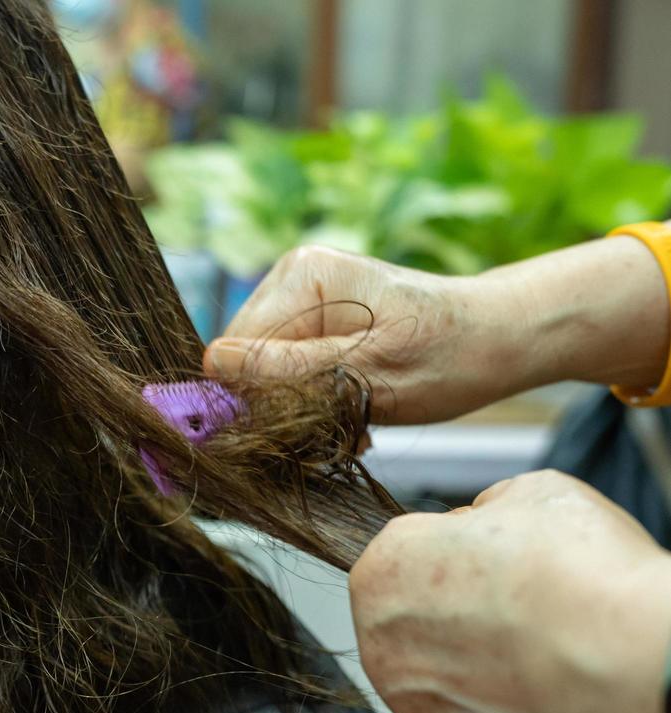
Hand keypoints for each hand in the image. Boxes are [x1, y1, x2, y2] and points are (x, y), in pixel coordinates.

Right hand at [203, 239, 669, 423]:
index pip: (233, 349)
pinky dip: (313, 400)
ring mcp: (305, 299)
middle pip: (245, 361)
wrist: (505, 340)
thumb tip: (211, 371)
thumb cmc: (450, 355)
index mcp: (302, 277)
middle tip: (334, 430)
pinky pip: (288, 370)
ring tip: (352, 423)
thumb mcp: (364, 376)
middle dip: (278, 405)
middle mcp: (295, 278)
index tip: (290, 432)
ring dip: (299, 409)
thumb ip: (285, 374)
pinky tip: (351, 413)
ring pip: (265, 373)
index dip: (249, 399)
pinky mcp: (317, 322)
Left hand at [350, 470, 670, 712]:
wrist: (633, 671)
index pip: (409, 551)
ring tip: (547, 647)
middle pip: (421, 617)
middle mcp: (382, 647)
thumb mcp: (533, 495)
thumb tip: (485, 522)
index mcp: (383, 572)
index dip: (462, 548)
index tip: (502, 556)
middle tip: (528, 602)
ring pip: (449, 674)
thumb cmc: (580, 577)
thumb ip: (489, 509)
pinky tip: (554, 688)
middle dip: (465, 609)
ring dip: (486, 661)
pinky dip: (513, 709)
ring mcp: (420, 710)